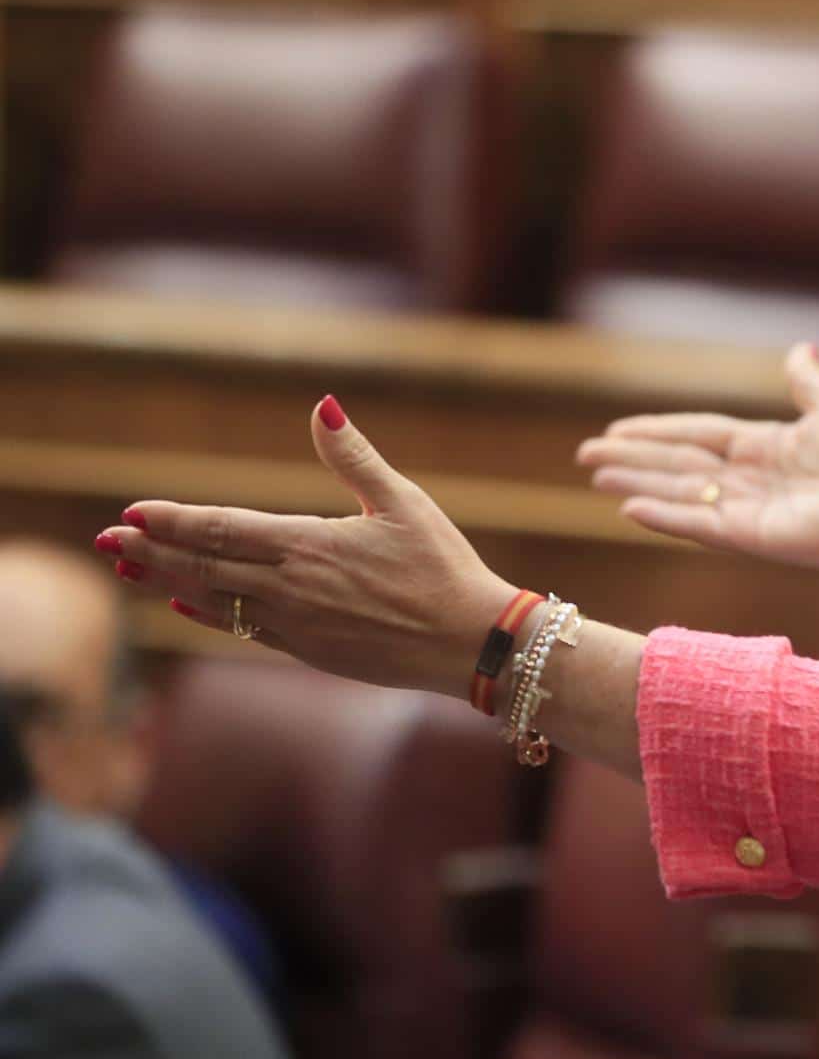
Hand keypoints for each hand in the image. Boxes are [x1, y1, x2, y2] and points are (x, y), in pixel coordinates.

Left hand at [97, 396, 516, 698]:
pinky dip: (210, 616)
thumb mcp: (404, 502)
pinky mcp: (310, 652)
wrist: (469, 643)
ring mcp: (296, 625)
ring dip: (169, 584)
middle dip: (152, 552)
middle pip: (204, 567)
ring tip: (129, 572)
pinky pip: (245, 631)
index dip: (173, 520)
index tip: (133, 512)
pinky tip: (188, 608)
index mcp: (308, 545)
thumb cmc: (444, 567)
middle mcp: (291, 587)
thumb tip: (322, 406)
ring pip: (216, 601)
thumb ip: (353, 457)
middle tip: (108, 541)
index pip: (221, 529)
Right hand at [577, 343, 818, 569]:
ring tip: (596, 476)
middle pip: (676, 464)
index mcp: (763, 446)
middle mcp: (747, 478)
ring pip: (678, 493)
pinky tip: (629, 507)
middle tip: (585, 456)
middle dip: (631, 458)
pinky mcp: (751, 537)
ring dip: (636, 482)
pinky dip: (665, 516)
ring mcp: (746, 509)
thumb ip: (807, 381)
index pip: (696, 435)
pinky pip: (699, 524)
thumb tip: (801, 348)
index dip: (656, 432)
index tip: (616, 430)